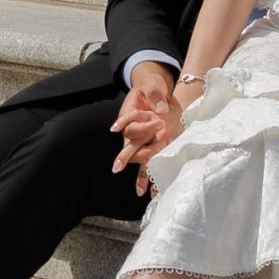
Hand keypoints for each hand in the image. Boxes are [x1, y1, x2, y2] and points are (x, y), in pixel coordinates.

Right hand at [112, 65, 176, 193]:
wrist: (160, 90)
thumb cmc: (152, 85)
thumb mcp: (152, 84)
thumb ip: (155, 95)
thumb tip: (161, 110)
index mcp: (129, 114)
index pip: (131, 124)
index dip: (143, 127)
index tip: (159, 122)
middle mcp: (133, 129)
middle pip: (129, 145)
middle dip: (124, 157)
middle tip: (117, 167)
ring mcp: (143, 139)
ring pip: (138, 158)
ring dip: (142, 171)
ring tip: (142, 190)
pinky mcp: (153, 144)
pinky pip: (149, 163)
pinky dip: (149, 178)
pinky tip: (151, 193)